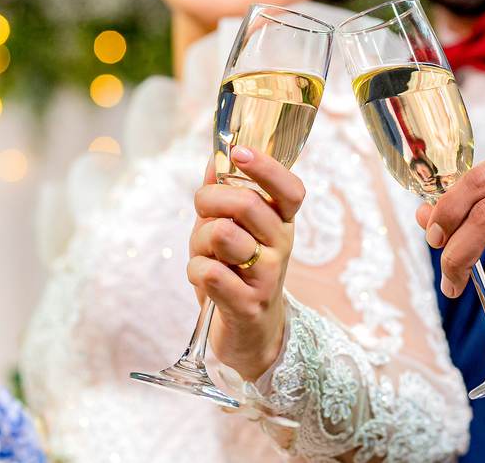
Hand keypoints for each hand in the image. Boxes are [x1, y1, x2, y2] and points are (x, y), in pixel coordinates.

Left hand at [187, 146, 304, 380]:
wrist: (250, 333)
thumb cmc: (238, 272)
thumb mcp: (234, 228)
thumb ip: (226, 192)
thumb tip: (215, 155)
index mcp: (282, 222)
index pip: (290, 189)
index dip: (267, 167)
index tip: (240, 151)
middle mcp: (282, 245)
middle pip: (245, 203)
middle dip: (209, 200)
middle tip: (202, 214)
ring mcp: (268, 277)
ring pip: (221, 233)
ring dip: (199, 241)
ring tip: (206, 254)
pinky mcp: (247, 304)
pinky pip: (208, 271)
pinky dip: (194, 270)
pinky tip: (204, 279)